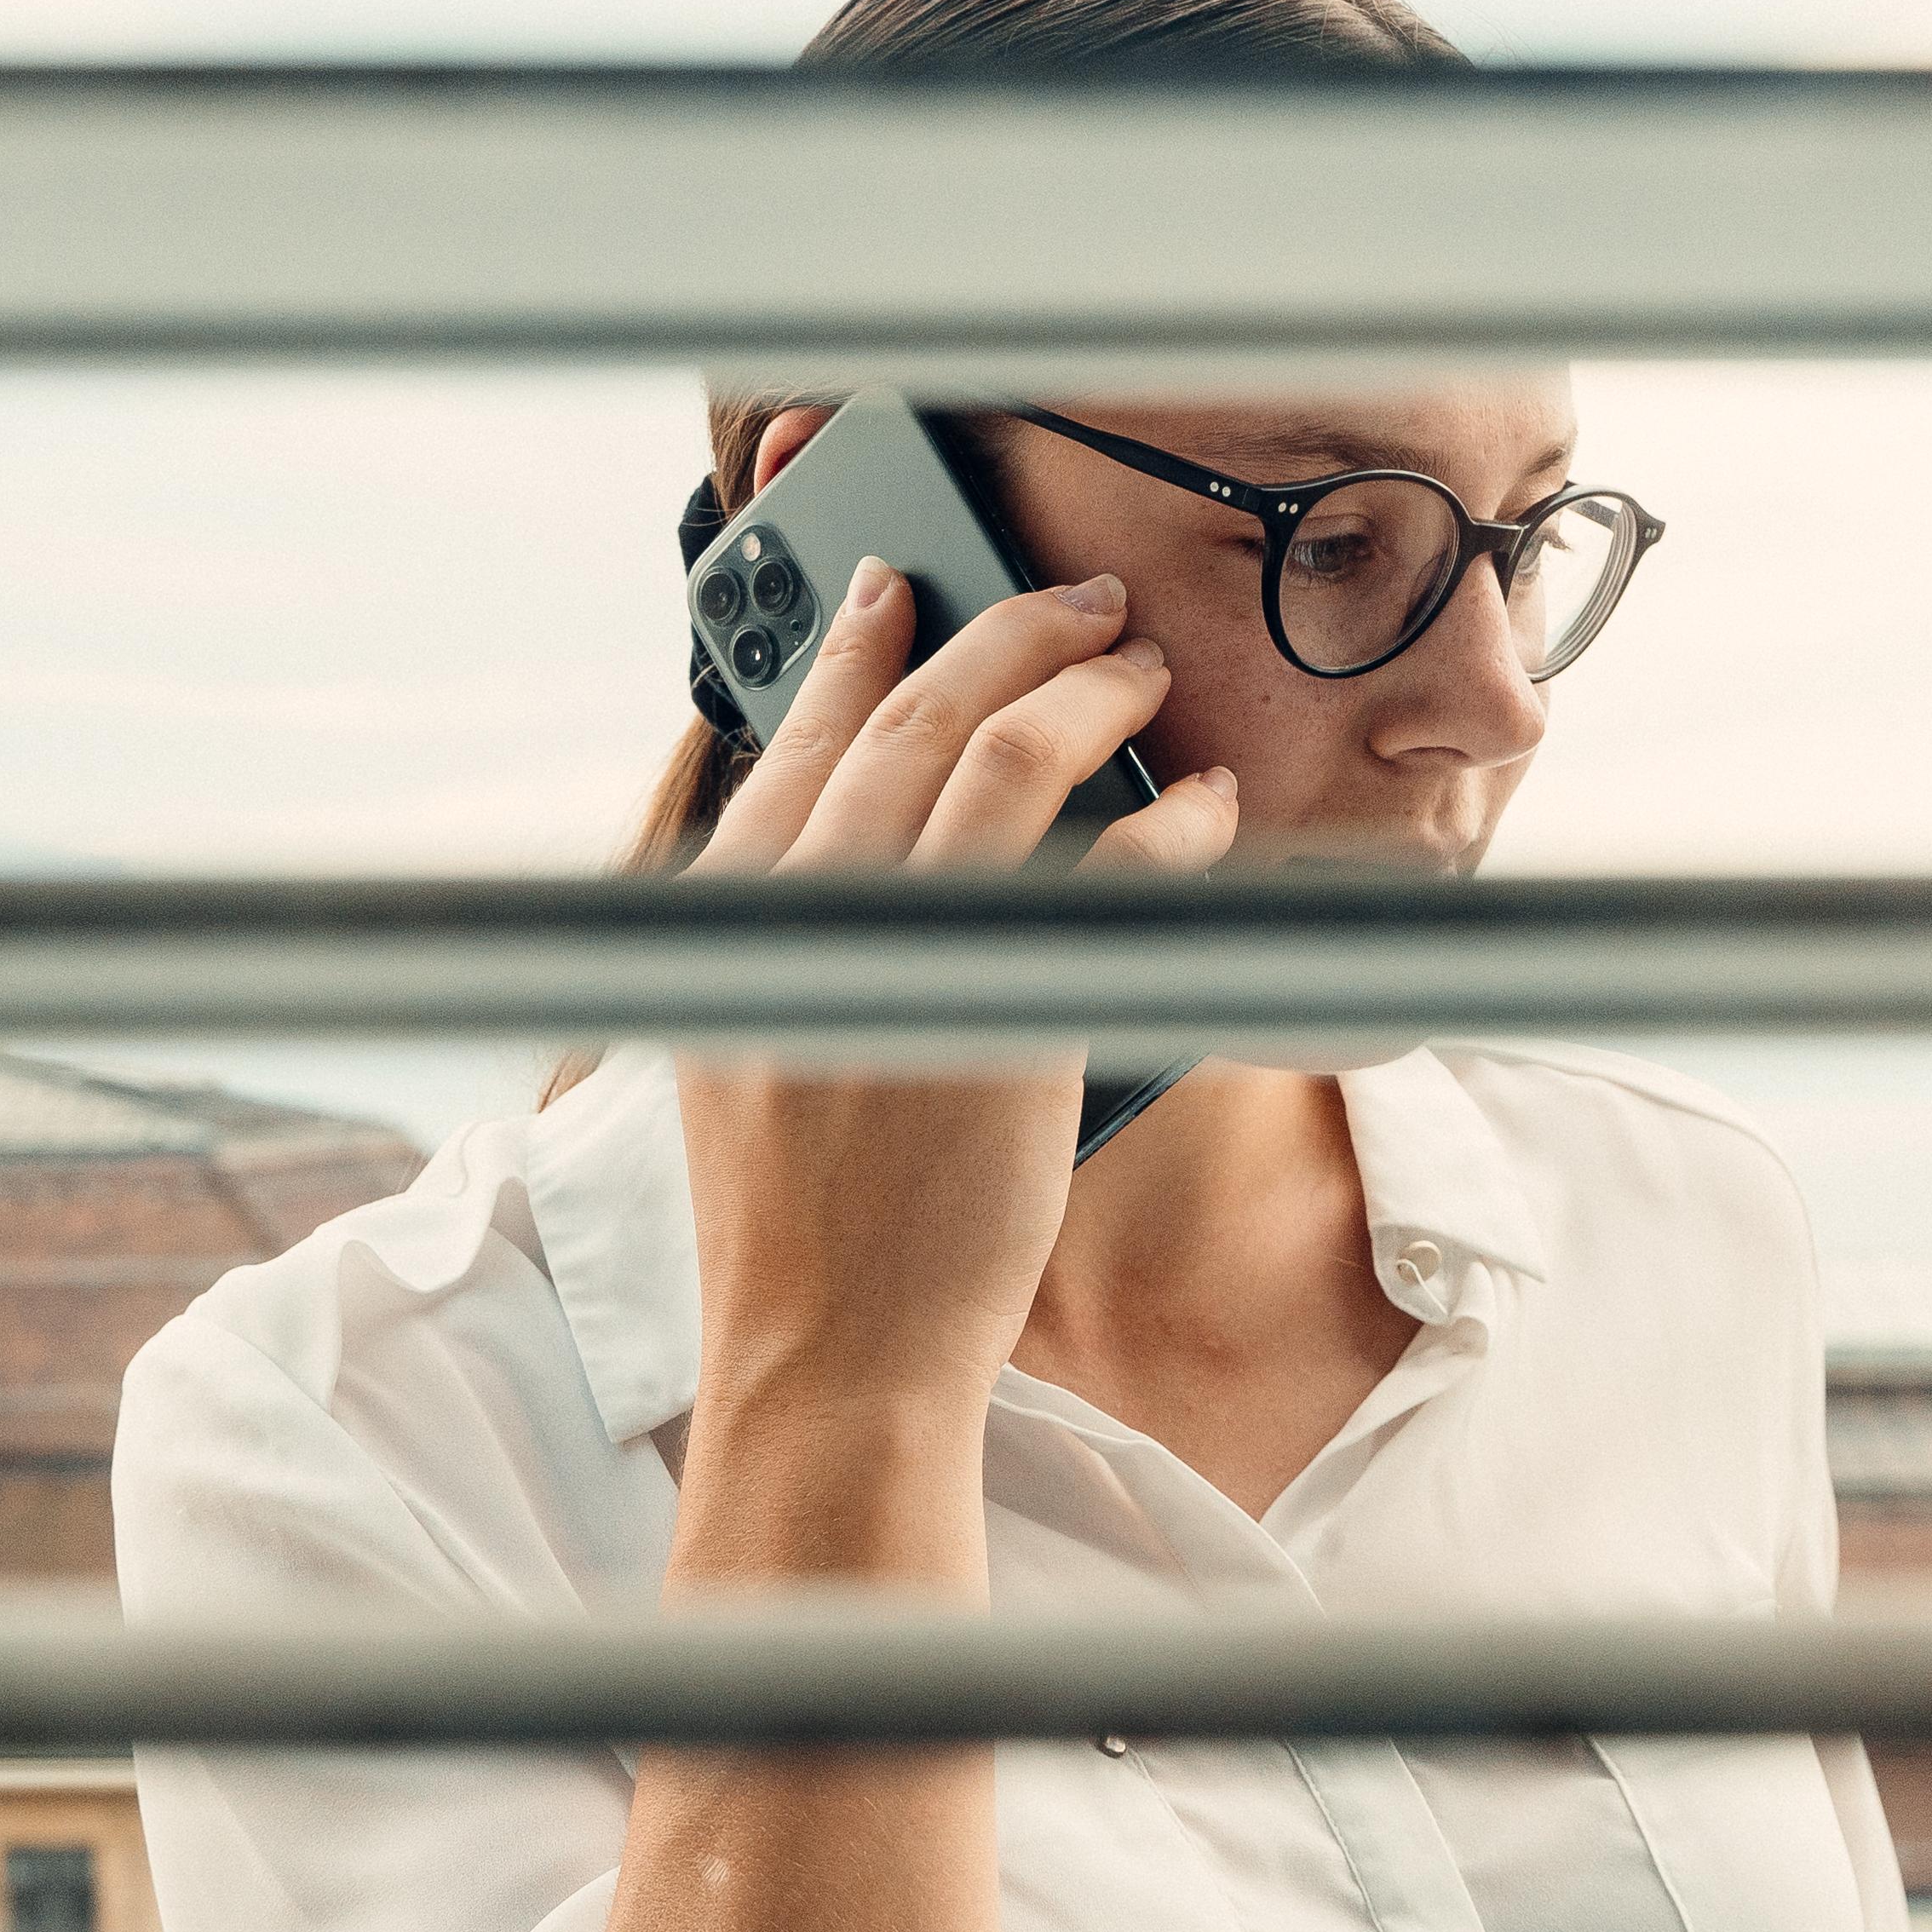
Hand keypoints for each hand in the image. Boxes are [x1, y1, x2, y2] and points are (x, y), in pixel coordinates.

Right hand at [673, 558, 1240, 1433]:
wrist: (829, 1352)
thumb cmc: (799, 1213)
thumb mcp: (742, 1038)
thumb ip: (782, 921)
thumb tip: (860, 806)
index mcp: (727, 915)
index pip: (796, 729)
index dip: (860, 638)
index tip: (905, 579)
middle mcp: (806, 913)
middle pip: (917, 712)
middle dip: (1011, 630)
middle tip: (1080, 601)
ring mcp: (906, 957)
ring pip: (1011, 755)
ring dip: (1092, 689)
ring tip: (1143, 669)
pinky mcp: (1011, 1013)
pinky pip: (1112, 872)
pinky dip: (1171, 821)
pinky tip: (1203, 808)